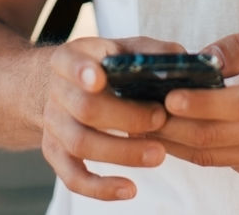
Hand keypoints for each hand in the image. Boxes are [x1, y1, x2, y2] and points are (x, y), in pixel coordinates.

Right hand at [42, 36, 184, 200]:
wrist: (62, 87)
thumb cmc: (103, 66)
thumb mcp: (122, 49)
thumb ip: (151, 51)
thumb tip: (184, 60)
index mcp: (70, 58)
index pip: (69, 61)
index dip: (81, 71)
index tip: (99, 79)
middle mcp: (57, 92)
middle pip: (84, 108)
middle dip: (124, 117)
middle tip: (160, 118)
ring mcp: (54, 125)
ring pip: (81, 144)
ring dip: (122, 153)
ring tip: (158, 154)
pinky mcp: (56, 153)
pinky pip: (73, 177)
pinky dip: (100, 188)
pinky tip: (130, 189)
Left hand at [154, 26, 238, 186]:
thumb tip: (204, 56)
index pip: (236, 105)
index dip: (200, 103)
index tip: (168, 95)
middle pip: (214, 136)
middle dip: (170, 126)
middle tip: (137, 110)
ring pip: (211, 155)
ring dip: (172, 142)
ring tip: (143, 123)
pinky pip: (222, 163)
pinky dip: (195, 151)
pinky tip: (175, 134)